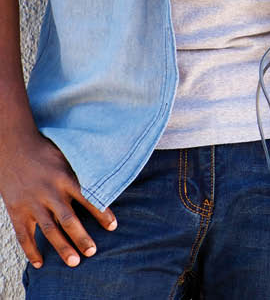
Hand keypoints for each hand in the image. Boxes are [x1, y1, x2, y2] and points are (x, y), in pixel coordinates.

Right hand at [0, 130, 116, 269]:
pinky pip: (24, 235)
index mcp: (65, 177)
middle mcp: (50, 192)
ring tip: (74, 262)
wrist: (13, 147)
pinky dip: (31, 250)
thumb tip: (108, 173)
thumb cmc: (46, 150)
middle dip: (81, 237)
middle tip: (93, 251)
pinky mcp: (17, 211)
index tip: (113, 226)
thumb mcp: (68, 155)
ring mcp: (32, 203)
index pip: (88, 198)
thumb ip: (83, 169)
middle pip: (68, 219)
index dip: (101, 213)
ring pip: (49, 230)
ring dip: (62, 247)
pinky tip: (40, 263)